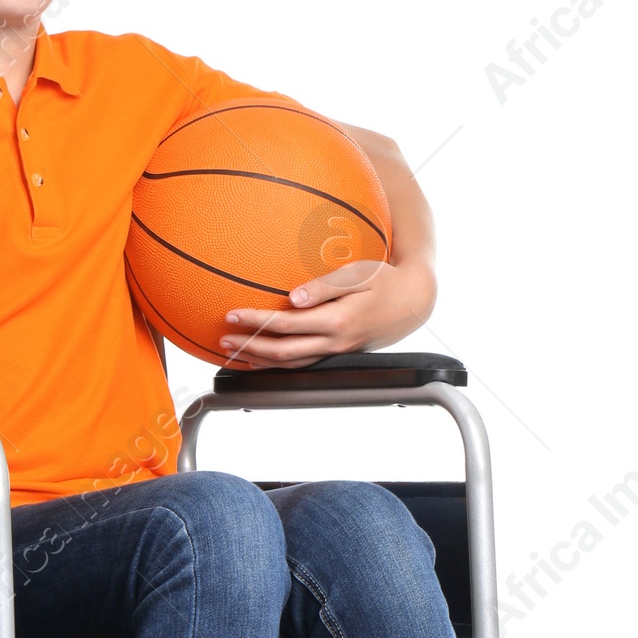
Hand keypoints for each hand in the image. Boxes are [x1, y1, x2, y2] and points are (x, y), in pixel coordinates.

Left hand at [217, 255, 436, 368]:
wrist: (413, 301)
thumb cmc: (385, 280)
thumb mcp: (359, 273)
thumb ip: (325, 286)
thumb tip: (293, 298)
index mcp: (337, 321)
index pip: (286, 324)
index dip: (256, 321)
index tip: (232, 315)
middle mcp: (335, 342)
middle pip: (282, 351)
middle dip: (249, 347)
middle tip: (223, 340)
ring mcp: (336, 351)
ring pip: (291, 363)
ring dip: (259, 359)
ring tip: (233, 353)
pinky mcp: (337, 352)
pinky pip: (301, 363)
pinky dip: (277, 364)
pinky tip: (260, 360)